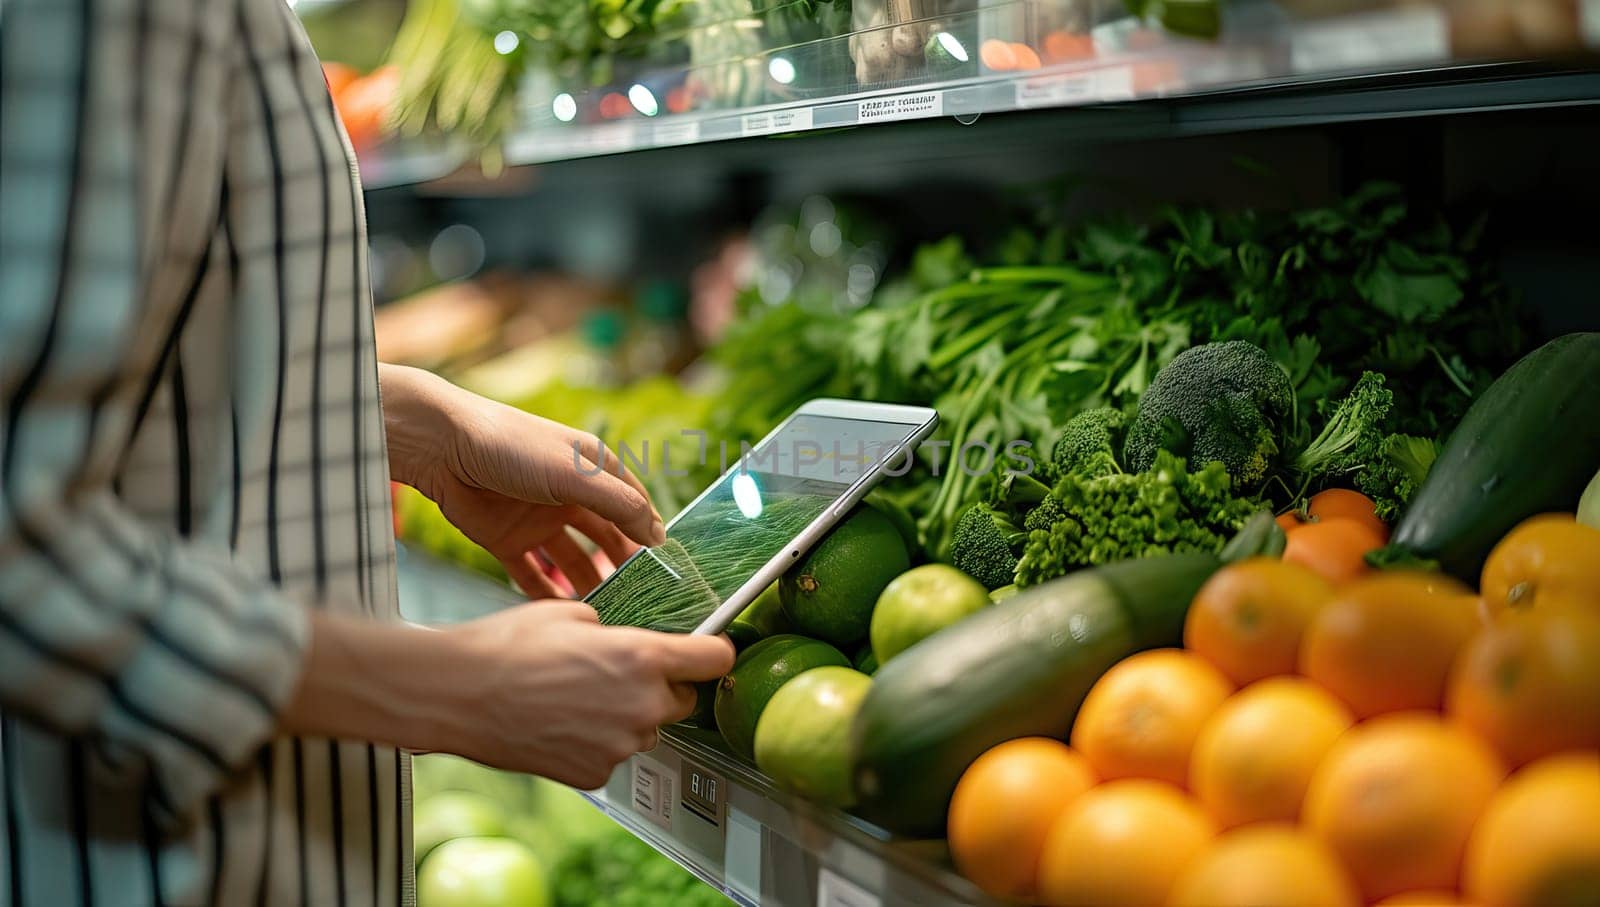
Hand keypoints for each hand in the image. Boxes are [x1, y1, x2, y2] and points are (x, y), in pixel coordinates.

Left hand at [382, 365, 664, 595]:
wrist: (442, 448)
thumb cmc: (514, 447)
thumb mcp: (576, 474)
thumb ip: (620, 505)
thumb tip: (659, 537)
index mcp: (593, 470)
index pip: (634, 508)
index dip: (651, 538)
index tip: (668, 573)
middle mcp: (570, 495)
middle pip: (606, 538)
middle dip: (624, 568)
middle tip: (642, 601)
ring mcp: (539, 519)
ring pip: (572, 561)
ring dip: (589, 586)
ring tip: (608, 615)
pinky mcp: (507, 540)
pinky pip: (533, 576)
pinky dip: (548, 595)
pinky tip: (565, 617)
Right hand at [443, 601, 733, 787]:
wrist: (457, 695)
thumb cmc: (508, 646)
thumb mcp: (571, 611)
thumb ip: (616, 629)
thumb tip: (627, 639)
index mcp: (642, 657)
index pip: (715, 659)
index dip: (714, 651)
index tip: (708, 651)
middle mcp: (641, 705)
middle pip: (682, 699)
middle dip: (660, 686)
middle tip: (616, 672)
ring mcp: (620, 744)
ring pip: (645, 728)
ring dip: (625, 715)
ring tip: (575, 697)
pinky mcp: (596, 773)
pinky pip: (613, 753)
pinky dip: (597, 741)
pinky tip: (562, 722)